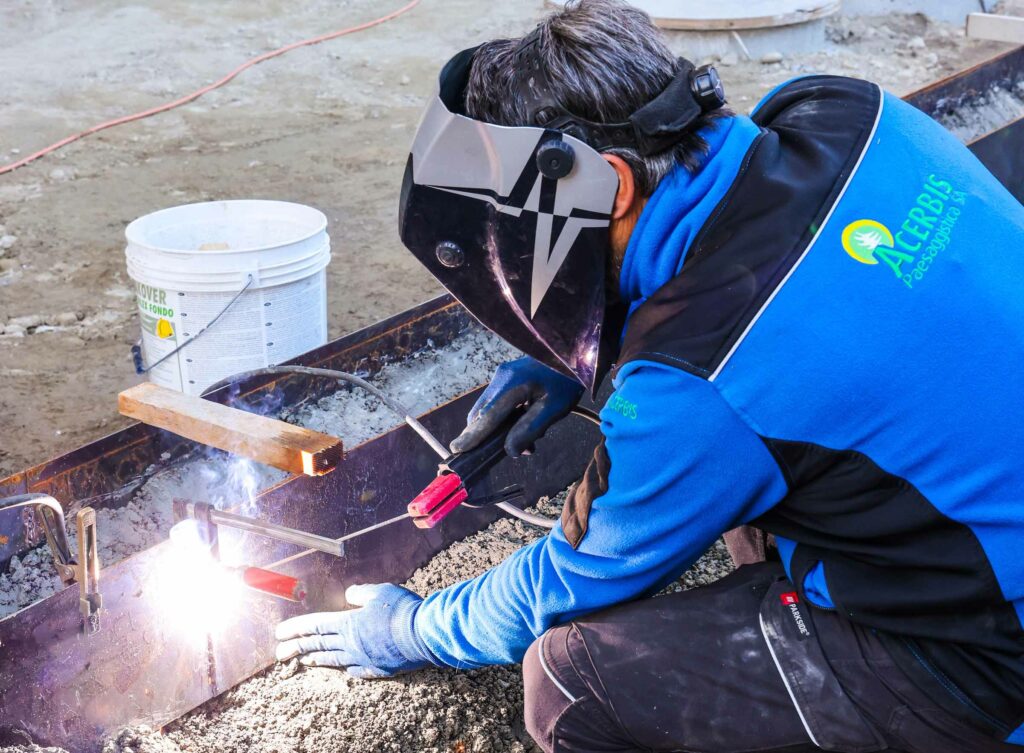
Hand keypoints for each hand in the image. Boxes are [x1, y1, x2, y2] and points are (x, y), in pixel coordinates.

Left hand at [275, 583, 436, 678]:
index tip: (279, 633)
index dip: (296, 629)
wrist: (424, 635)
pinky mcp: (377, 668)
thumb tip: (349, 596)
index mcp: (348, 623)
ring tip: (303, 661)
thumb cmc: (402, 610)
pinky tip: (343, 668)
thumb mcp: (379, 592)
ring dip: (316, 659)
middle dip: (296, 648)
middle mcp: (351, 644)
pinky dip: (345, 667)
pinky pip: (355, 669)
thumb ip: (360, 593)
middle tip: (279, 654)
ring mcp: (363, 658)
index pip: (315, 626)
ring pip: (333, 659)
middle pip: (318, 645)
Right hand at [451, 356, 582, 456]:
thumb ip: (530, 429)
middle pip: (482, 413)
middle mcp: (501, 379)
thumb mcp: (553, 408)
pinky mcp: (508, 376)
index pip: (486, 416)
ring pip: (489, 408)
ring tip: (525, 444)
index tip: (456, 449)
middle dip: (483, 435)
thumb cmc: (567, 380)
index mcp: (511, 385)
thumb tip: (510, 450)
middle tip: (490, 454)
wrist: (575, 351)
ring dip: (497, 427)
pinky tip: (523, 425)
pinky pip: (498, 401)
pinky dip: (503, 417)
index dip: (472, 435)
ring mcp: (503, 376)